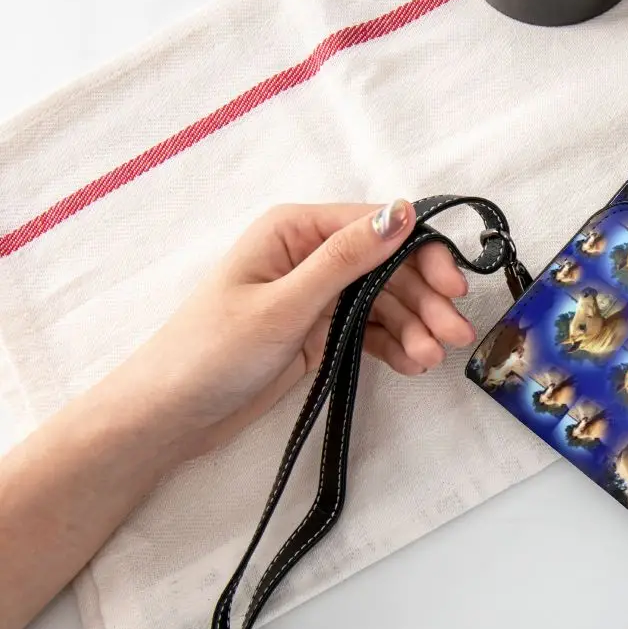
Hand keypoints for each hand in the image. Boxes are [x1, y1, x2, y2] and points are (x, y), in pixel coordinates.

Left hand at [102, 199, 475, 463]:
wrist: (171, 417)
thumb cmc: (213, 352)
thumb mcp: (285, 304)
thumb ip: (346, 259)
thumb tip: (402, 212)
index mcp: (296, 230)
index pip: (377, 227)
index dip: (422, 254)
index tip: (453, 289)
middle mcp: (311, 255)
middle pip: (389, 267)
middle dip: (425, 300)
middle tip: (455, 337)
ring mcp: (318, 295)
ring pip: (386, 302)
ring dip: (415, 328)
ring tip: (430, 361)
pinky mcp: (320, 332)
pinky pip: (371, 331)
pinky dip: (395, 346)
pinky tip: (412, 365)